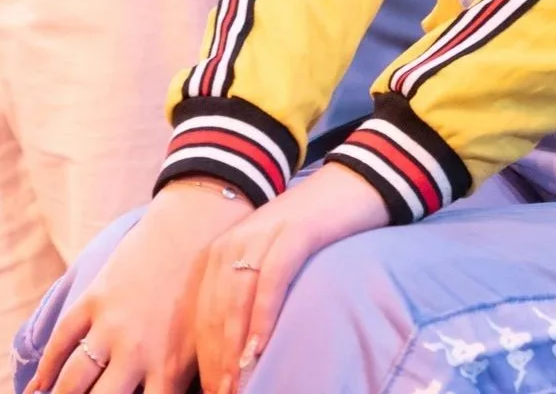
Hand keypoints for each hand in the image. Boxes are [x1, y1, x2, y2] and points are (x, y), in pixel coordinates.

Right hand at [26, 179, 251, 393]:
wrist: (198, 226)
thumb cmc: (205, 293)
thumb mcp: (203, 343)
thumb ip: (188, 383)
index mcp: (171, 368)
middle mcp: (139, 350)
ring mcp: (113, 324)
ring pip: (73, 382)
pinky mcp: (95, 298)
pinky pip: (62, 341)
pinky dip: (45, 371)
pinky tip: (37, 391)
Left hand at [195, 164, 388, 393]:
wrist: (352, 183)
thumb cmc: (314, 234)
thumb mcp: (270, 264)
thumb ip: (249, 298)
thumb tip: (239, 354)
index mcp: (221, 254)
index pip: (202, 318)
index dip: (205, 361)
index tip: (215, 393)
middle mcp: (233, 243)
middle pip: (215, 314)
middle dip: (217, 363)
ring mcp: (261, 235)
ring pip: (236, 302)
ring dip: (235, 350)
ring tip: (239, 386)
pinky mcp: (294, 231)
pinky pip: (271, 280)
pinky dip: (263, 317)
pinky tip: (261, 348)